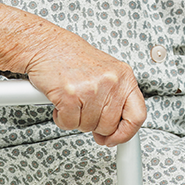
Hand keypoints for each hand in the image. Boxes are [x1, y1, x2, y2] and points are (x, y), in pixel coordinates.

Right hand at [23, 27, 146, 145]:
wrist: (46, 45)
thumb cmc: (71, 57)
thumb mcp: (104, 72)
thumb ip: (113, 97)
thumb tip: (115, 129)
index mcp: (123, 76)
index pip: (138, 115)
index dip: (126, 133)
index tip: (115, 139)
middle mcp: (111, 81)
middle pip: (109, 126)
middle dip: (94, 125)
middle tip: (84, 113)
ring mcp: (91, 89)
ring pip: (88, 126)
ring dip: (76, 119)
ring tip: (72, 100)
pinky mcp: (70, 95)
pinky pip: (69, 123)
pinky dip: (62, 118)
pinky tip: (61, 102)